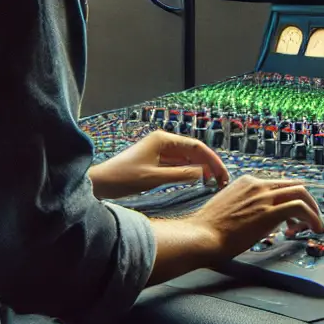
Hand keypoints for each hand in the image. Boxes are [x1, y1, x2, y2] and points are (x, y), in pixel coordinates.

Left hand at [89, 130, 229, 199]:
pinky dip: (189, 172)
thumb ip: (180, 174)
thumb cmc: (124, 178)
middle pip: (193, 151)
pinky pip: (178, 164)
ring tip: (213, 182)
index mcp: (163, 139)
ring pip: (187, 158)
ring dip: (200, 169)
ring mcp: (158, 151)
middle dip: (209, 165)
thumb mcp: (155, 178)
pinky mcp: (155, 161)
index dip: (212, 160)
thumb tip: (202, 172)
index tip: (222, 175)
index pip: (196, 147)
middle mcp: (163, 142)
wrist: (100, 183)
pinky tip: (197, 180)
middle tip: (222, 181)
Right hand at [181, 176, 323, 260]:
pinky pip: (300, 208)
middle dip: (308, 202)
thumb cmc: (209, 230)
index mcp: (247, 182)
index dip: (290, 200)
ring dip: (313, 210)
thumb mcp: (230, 209)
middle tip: (311, 219)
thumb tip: (263, 218)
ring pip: (301, 193)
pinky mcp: (268, 212)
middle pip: (295, 185)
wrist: (199, 237)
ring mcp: (263, 197)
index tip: (293, 218)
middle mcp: (257, 185)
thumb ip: (248, 207)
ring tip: (315, 226)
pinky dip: (312, 217)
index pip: (279, 185)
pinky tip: (315, 229)